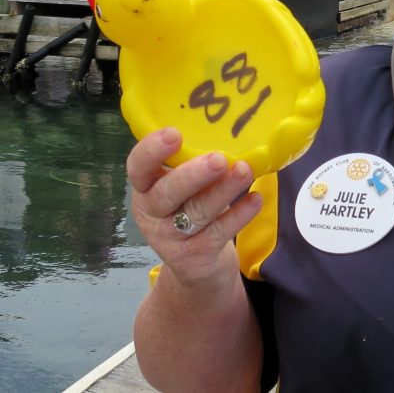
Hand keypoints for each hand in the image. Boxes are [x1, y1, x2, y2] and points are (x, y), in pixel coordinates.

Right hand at [126, 128, 261, 287]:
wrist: (195, 266)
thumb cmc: (190, 208)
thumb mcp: (182, 186)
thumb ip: (191, 162)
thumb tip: (228, 126)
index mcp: (145, 188)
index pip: (137, 167)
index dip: (151, 151)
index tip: (174, 133)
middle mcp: (152, 213)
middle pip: (167, 194)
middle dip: (193, 175)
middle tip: (218, 159)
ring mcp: (171, 238)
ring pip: (197, 212)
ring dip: (223, 191)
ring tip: (245, 171)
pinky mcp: (195, 256)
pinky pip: (220, 232)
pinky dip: (239, 215)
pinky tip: (256, 199)